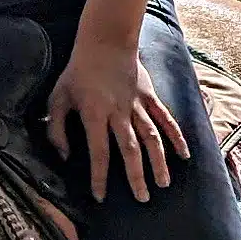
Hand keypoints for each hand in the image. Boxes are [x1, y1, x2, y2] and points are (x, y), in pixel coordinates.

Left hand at [46, 31, 189, 205]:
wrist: (105, 41)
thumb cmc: (78, 71)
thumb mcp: (57, 97)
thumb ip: (55, 127)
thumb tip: (64, 155)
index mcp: (94, 113)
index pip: (98, 151)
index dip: (99, 176)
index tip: (100, 197)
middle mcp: (119, 112)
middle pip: (130, 149)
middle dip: (136, 176)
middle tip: (142, 199)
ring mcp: (138, 105)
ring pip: (152, 137)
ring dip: (159, 162)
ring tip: (163, 183)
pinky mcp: (150, 97)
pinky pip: (166, 119)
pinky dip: (176, 136)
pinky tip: (184, 154)